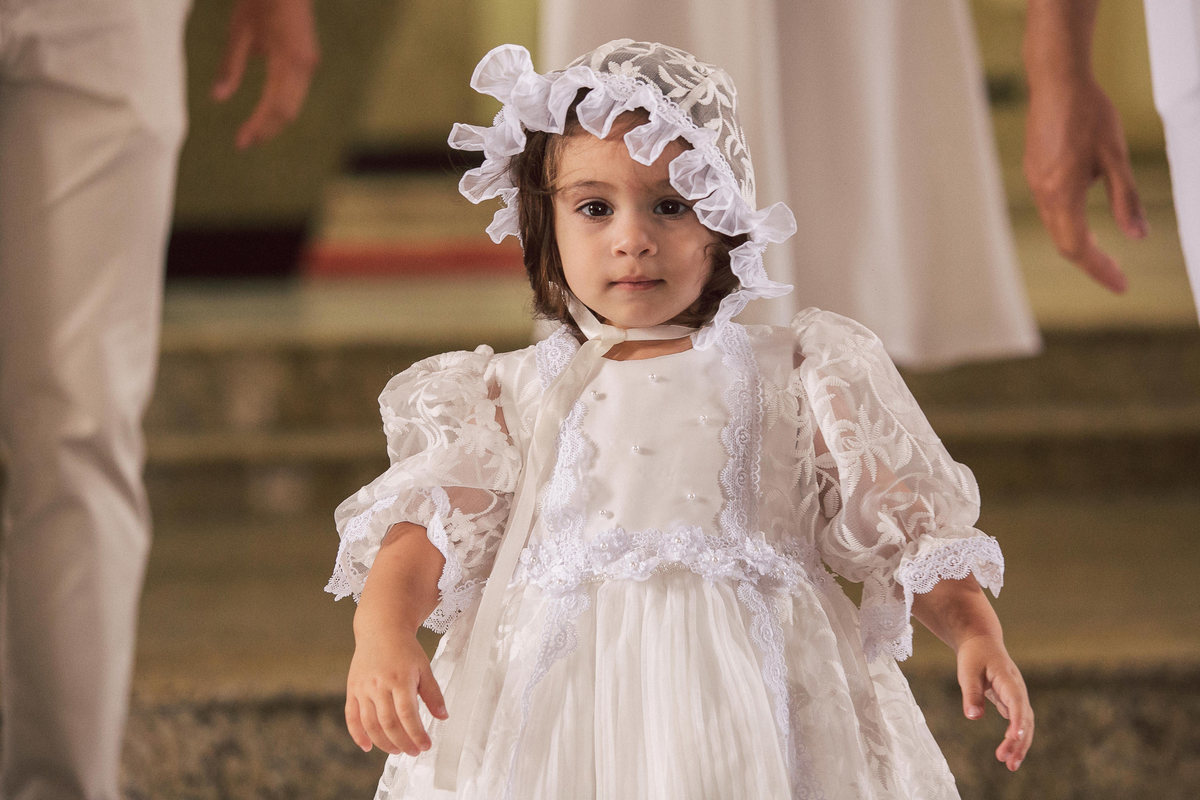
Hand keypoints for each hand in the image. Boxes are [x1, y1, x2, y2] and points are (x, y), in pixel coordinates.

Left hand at [211, 0, 319, 148]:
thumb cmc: (261, 0)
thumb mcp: (239, 31)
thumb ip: (231, 66)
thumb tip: (218, 98)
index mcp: (289, 61)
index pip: (275, 107)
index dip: (259, 127)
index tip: (241, 143)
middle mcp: (305, 66)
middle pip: (288, 112)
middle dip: (266, 130)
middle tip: (244, 143)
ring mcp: (309, 63)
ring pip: (294, 104)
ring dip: (273, 121)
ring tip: (253, 132)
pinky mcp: (307, 59)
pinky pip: (295, 92)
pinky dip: (280, 106)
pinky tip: (264, 111)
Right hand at [345, 629, 448, 754]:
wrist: (381, 629)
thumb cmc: (405, 649)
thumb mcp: (424, 667)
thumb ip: (432, 693)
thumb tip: (443, 717)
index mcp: (400, 679)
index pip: (408, 714)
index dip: (417, 734)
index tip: (426, 746)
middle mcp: (379, 685)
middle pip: (389, 723)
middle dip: (402, 742)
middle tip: (413, 752)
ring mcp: (363, 688)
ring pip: (370, 723)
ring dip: (383, 742)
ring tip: (396, 751)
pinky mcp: (352, 689)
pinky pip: (351, 716)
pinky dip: (357, 734)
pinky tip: (367, 747)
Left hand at [955, 633, 1033, 770]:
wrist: (982, 642)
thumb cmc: (974, 656)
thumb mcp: (968, 672)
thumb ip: (971, 693)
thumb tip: (973, 717)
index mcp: (1008, 679)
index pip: (1016, 702)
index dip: (1017, 720)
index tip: (1014, 737)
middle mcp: (1017, 690)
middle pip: (1024, 719)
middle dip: (1018, 741)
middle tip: (1007, 761)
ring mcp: (1017, 696)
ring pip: (1024, 724)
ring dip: (1019, 744)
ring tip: (1010, 765)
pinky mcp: (1012, 702)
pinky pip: (1017, 723)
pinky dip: (1015, 738)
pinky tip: (1008, 753)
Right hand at [1023, 77, 1147, 292]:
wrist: (1056, 80)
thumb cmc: (1089, 112)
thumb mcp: (1116, 155)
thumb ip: (1126, 198)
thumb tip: (1138, 237)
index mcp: (1063, 192)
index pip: (1078, 246)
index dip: (1100, 270)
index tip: (1120, 286)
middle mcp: (1043, 193)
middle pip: (1065, 243)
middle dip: (1092, 262)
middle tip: (1118, 275)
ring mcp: (1035, 183)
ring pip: (1056, 227)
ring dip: (1080, 242)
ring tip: (1106, 251)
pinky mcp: (1035, 172)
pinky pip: (1050, 209)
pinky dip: (1069, 223)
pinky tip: (1085, 217)